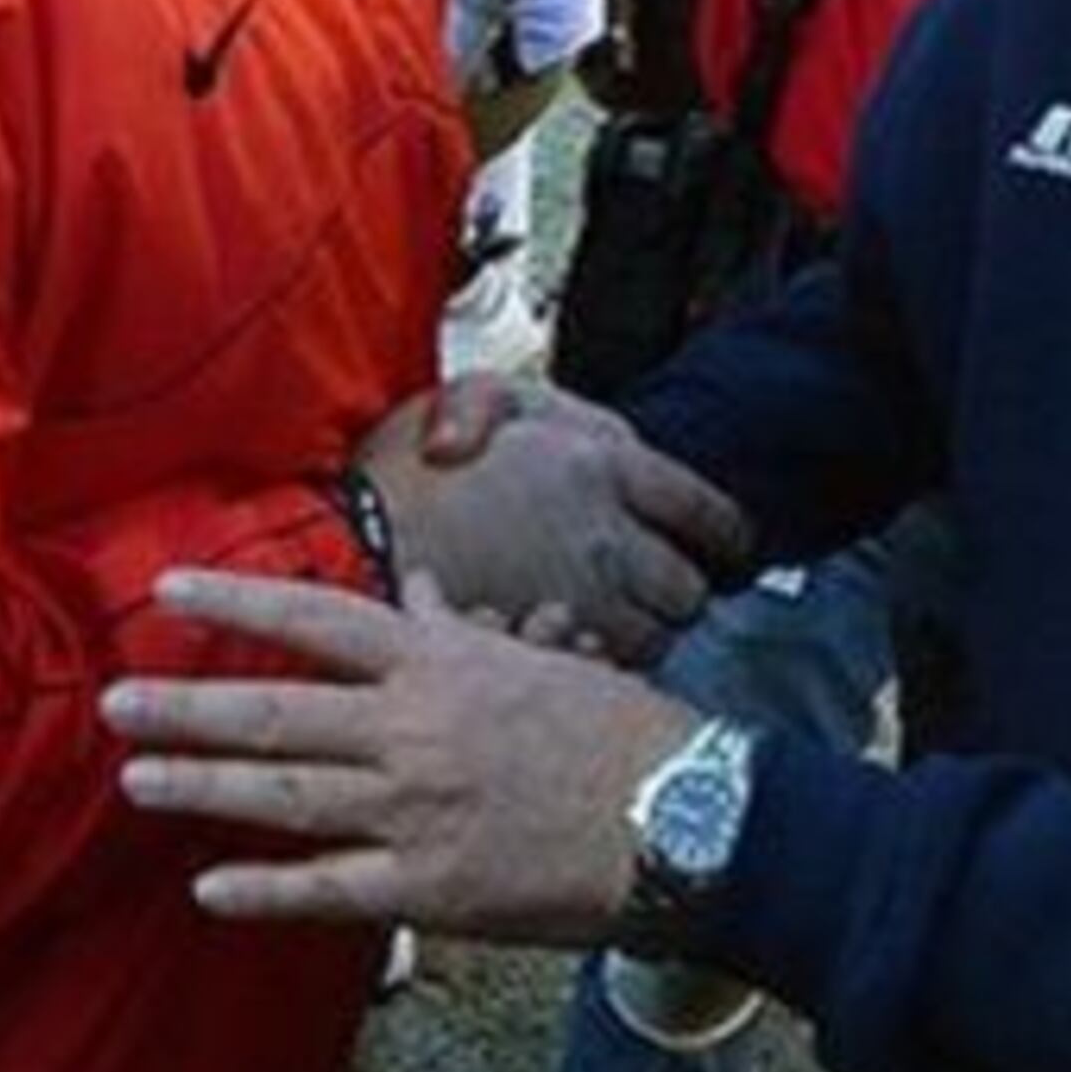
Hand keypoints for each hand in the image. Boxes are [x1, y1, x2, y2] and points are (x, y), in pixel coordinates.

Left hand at [106, 569, 695, 943]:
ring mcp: (414, 812)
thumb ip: (455, 630)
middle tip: (112, 703)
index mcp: (437, 664)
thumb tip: (413, 593)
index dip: (239, 600)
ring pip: (284, 795)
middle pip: (275, 711)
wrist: (680, 816)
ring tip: (136, 780)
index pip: (316, 618)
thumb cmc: (611, 729)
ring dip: (202, 785)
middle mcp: (412, 730)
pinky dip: (264, 889)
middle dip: (186, 706)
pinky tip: (208, 888)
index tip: (169, 588)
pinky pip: (327, 890)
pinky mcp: (429, 890)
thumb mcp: (529, 658)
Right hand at [354, 379, 750, 662]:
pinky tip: (570, 655)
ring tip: (614, 624)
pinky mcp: (546, 660)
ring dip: (643, 636)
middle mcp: (607, 540)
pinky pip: (600, 677)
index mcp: (604, 469)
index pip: (708, 513)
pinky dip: (597, 672)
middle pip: (688, 589)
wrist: (342, 544)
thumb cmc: (400, 470)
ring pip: (653, 641)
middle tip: (663, 588)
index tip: (728, 545)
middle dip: (681, 591)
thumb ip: (521, 406)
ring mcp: (579, 606)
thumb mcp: (466, 395)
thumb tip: (558, 427)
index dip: (726, 534)